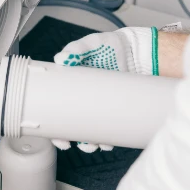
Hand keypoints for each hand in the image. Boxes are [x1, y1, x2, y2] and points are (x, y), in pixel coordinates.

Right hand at [51, 27, 155, 151]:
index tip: (59, 139)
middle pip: (72, 128)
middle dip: (74, 140)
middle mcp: (82, 100)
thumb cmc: (108, 45)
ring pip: (91, 132)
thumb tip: (62, 59)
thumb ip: (76, 50)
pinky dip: (109, 138)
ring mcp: (99, 106)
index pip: (56, 112)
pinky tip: (109, 143)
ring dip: (91, 143)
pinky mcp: (115, 108)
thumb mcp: (90, 44)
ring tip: (95, 145)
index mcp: (69, 87)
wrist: (134, 50)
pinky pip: (110, 128)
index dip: (55, 130)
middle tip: (80, 144)